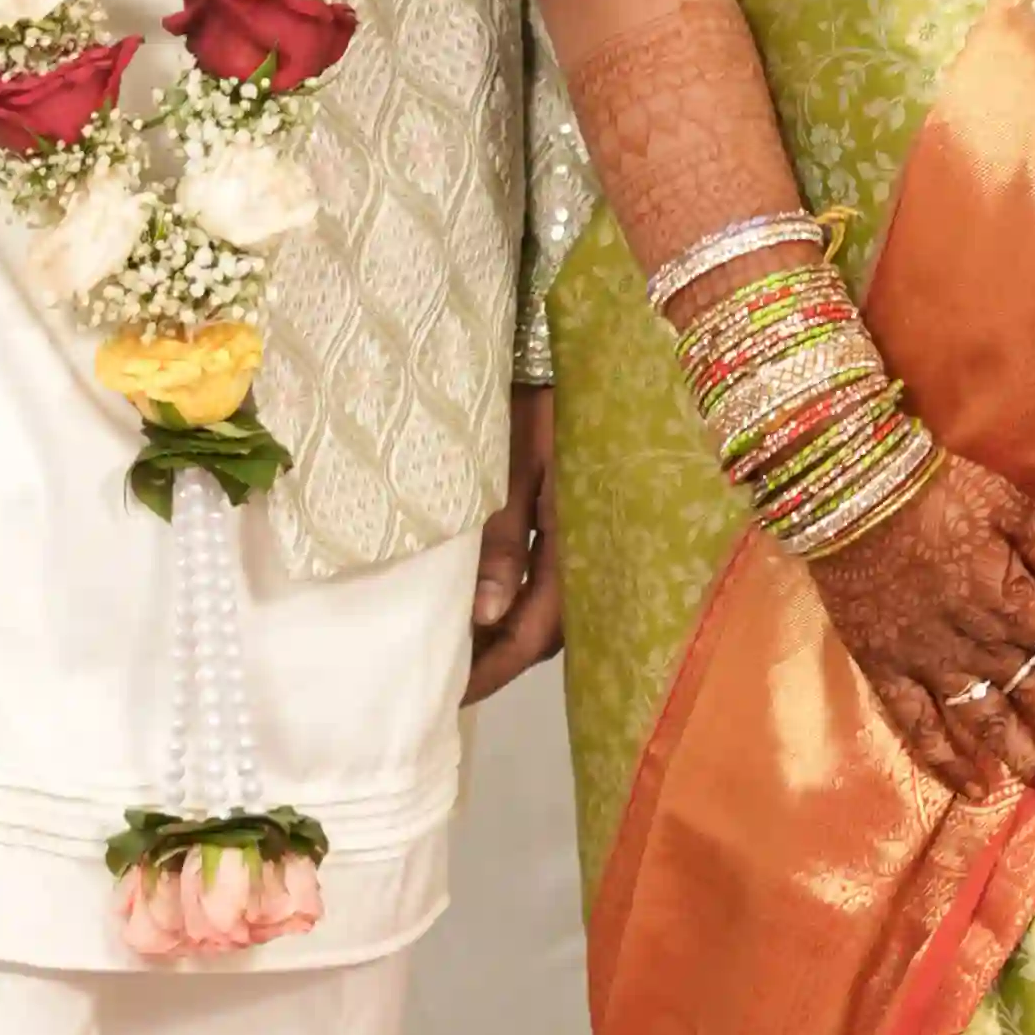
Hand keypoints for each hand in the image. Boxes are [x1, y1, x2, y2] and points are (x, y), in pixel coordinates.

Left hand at [466, 381, 562, 701]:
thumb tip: (486, 616)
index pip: (537, 629)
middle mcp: (586, 545)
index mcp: (575, 538)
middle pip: (547, 630)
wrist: (563, 340)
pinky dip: (515, 598)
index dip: (494, 667)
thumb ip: (500, 537)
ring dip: (506, 632)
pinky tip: (484, 602)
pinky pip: (548, 575)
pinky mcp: (569, 516)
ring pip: (548, 606)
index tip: (451, 693)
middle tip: (448, 682)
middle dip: (499, 660)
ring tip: (458, 649)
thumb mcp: (507, 464)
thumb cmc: (528, 396)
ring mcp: (581, 532)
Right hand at [808, 452, 1034, 814]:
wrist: (848, 494)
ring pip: (994, 729)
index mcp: (1016, 606)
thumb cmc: (936, 492)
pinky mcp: (887, 670)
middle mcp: (981, 648)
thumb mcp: (1013, 507)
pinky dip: (945, 762)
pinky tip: (975, 790)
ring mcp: (932, 666)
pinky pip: (918, 727)